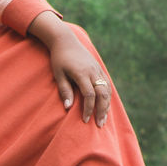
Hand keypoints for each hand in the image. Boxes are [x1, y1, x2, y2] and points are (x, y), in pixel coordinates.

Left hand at [28, 12, 111, 126]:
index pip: (89, 95)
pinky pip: (107, 84)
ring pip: (107, 90)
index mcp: (82, 73)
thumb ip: (64, 90)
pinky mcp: (99, 68)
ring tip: (103, 118)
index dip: (88, 109)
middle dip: (102, 110)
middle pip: (102, 94)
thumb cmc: (59, 58)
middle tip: (99, 125)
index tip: (85, 121)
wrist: (66, 40)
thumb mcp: (58, 74)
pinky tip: (105, 105)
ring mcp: (98, 69)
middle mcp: (93, 71)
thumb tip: (68, 108)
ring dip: (107, 105)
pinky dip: (108, 96)